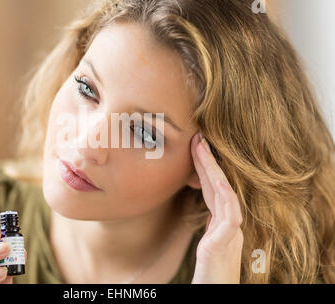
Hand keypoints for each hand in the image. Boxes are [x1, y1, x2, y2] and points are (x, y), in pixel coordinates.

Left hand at [190, 133, 243, 283]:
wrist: (217, 290)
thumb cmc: (211, 272)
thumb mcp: (208, 244)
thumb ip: (209, 227)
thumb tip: (206, 212)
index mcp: (222, 222)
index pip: (211, 189)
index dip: (205, 168)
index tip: (196, 147)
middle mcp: (228, 223)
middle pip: (217, 186)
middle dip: (207, 161)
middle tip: (198, 137)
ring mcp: (229, 232)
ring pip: (224, 194)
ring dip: (214, 170)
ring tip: (203, 148)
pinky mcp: (226, 242)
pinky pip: (229, 215)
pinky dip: (226, 195)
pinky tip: (219, 179)